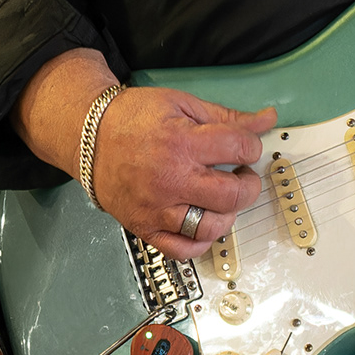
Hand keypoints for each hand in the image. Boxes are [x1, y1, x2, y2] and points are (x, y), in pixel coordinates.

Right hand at [91, 88, 276, 258]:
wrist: (88, 137)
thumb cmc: (132, 118)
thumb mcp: (181, 104)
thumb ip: (227, 116)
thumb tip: (266, 119)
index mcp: (182, 142)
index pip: (240, 149)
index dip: (251, 146)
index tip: (244, 147)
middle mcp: (171, 179)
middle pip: (232, 194)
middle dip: (248, 184)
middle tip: (240, 175)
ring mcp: (157, 208)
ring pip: (211, 227)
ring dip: (227, 214)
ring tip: (221, 199)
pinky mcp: (145, 227)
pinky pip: (182, 250)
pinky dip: (199, 242)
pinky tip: (202, 222)